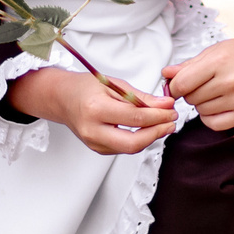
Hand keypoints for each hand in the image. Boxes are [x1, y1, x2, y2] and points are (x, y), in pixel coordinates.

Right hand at [7, 66, 176, 154]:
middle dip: (157, 133)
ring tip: (163, 124)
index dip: (158, 115)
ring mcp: (94, 142)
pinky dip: (139, 140)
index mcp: (95, 109)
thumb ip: (140, 97)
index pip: (135, 117)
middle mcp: (92, 130)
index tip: (171, 109)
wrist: (62, 98)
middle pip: (133, 142)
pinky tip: (148, 129)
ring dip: (151, 137)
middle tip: (171, 122)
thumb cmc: (85, 87)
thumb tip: (165, 105)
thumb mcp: (114, 84)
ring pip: (130, 148)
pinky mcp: (97, 149)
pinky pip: (123, 149)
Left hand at [162, 29, 233, 131]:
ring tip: (213, 91)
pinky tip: (216, 105)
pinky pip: (214, 124)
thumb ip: (189, 65)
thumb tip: (166, 74)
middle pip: (191, 98)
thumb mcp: (216, 51)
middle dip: (190, 92)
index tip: (175, 86)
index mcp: (219, 62)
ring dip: (201, 104)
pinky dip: (209, 117)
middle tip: (201, 83)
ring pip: (201, 111)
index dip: (173, 87)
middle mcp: (230, 82)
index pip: (182, 84)